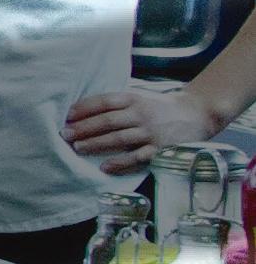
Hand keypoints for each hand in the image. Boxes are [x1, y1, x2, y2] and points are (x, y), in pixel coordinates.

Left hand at [61, 90, 216, 174]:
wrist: (197, 114)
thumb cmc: (159, 107)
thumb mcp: (140, 97)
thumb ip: (117, 103)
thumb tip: (83, 109)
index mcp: (134, 98)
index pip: (106, 101)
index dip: (85, 108)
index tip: (67, 115)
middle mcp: (141, 114)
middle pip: (109, 120)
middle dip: (84, 128)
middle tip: (65, 134)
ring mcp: (151, 132)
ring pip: (119, 138)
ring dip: (96, 144)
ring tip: (78, 148)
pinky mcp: (160, 149)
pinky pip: (137, 157)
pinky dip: (120, 163)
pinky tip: (104, 167)